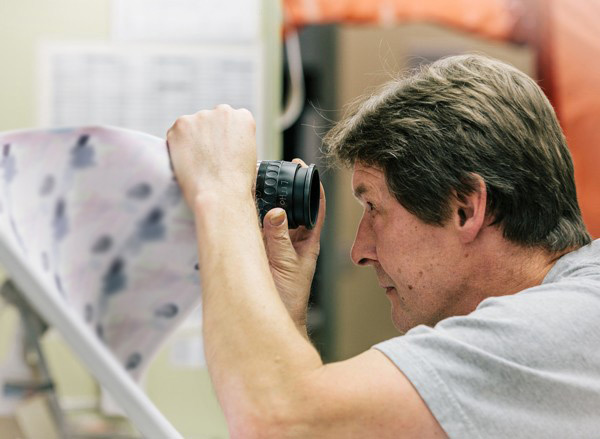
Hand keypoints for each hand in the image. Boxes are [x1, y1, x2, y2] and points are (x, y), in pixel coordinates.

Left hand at [166, 105, 256, 207]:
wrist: (221, 193)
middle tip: (207, 158)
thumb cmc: (237, 183)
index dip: (224, 137)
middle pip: (210, 120)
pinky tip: (186, 163)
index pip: (231, 120)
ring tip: (197, 164)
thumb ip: (236, 141)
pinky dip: (177, 147)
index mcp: (243, 117)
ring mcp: (200, 117)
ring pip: (192, 127)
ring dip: (192, 140)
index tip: (222, 150)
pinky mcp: (180, 125)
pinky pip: (175, 134)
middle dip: (208, 135)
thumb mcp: (249, 156)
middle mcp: (223, 111)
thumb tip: (221, 144)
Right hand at [262, 159, 325, 333]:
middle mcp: (293, 239)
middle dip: (286, 189)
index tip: (305, 169)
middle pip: (293, 207)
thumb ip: (279, 239)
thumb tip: (275, 213)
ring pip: (274, 216)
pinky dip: (252, 216)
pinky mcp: (261, 250)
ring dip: (267, 201)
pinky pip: (257, 228)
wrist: (273, 317)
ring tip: (258, 183)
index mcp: (307, 241)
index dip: (313, 187)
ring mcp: (277, 244)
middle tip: (276, 170)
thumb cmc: (288, 298)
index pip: (315, 208)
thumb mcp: (286, 265)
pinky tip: (244, 205)